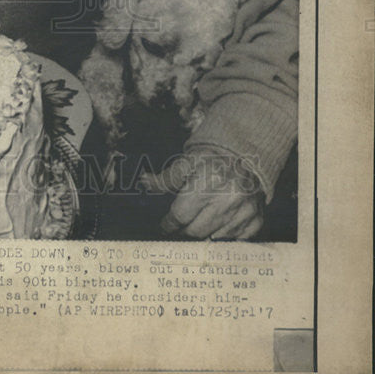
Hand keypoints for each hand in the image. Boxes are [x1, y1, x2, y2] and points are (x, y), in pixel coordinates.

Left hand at [138, 145, 264, 239]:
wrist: (246, 158)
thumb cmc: (211, 161)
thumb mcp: (187, 164)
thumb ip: (166, 178)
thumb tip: (144, 181)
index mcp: (208, 182)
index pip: (181, 215)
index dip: (169, 223)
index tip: (164, 227)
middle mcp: (228, 198)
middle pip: (195, 231)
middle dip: (184, 231)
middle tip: (179, 228)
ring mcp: (244, 212)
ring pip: (213, 239)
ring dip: (203, 235)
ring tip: (197, 227)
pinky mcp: (255, 221)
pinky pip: (233, 241)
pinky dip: (223, 237)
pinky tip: (217, 228)